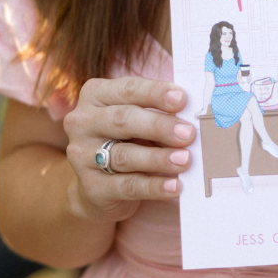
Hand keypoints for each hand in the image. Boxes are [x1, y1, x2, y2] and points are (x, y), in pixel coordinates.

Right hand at [61, 77, 193, 221]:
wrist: (100, 185)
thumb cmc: (129, 138)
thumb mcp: (141, 118)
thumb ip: (161, 111)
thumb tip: (195, 113)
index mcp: (96, 95)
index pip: (128, 89)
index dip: (156, 93)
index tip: (182, 99)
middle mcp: (83, 122)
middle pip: (124, 120)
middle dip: (159, 126)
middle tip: (189, 133)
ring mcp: (82, 156)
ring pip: (124, 155)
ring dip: (158, 158)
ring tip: (185, 160)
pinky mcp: (92, 187)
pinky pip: (127, 186)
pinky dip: (153, 186)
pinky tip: (174, 186)